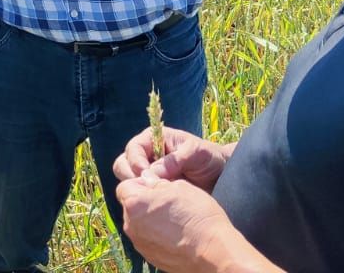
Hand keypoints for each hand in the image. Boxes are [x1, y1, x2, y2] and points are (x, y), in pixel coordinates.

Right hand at [114, 127, 229, 191]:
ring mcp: (147, 174)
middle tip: (146, 188)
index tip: (145, 175)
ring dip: (136, 189)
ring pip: (127, 181)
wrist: (220, 177)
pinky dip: (144, 199)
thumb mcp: (197, 153)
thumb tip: (153, 172)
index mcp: (153, 139)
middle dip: (131, 177)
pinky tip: (157, 204)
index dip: (136, 162)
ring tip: (153, 196)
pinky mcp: (151, 190)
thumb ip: (176, 159)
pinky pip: (138, 195)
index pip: (133, 149)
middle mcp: (146, 155)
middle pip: (123, 165)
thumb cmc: (209, 158)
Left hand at [117, 177, 249, 272]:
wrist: (212, 251)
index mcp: (134, 204)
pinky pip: (149, 239)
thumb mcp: (179, 186)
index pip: (125, 186)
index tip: (158, 186)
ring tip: (176, 219)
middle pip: (131, 206)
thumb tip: (148, 180)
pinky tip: (177, 234)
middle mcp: (131, 225)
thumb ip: (157, 182)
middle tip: (169, 202)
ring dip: (152, 219)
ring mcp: (140, 243)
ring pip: (140, 224)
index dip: (141, 183)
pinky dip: (158, 235)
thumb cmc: (197, 215)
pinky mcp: (150, 257)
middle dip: (145, 201)